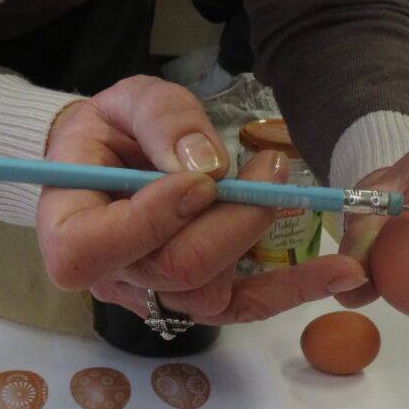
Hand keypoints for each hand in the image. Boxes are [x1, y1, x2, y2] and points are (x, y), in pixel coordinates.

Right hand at [38, 76, 364, 322]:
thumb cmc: (114, 131)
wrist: (121, 161)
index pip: (92, 250)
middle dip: (231, 224)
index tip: (200, 179)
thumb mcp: (128, 100)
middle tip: (268, 172)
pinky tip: (339, 272)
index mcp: (69, 229)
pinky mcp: (202, 299)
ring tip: (288, 191)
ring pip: (212, 295)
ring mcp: (158, 296)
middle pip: (172, 273)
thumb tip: (204, 163)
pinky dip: (294, 291)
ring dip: (258, 243)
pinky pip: (246, 308)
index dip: (149, 222)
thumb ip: (160, 121)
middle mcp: (113, 276)